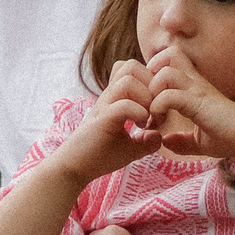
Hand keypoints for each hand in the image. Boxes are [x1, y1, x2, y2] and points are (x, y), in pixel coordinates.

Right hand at [51, 60, 157, 181]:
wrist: (73, 168)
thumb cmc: (98, 156)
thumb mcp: (129, 148)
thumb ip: (146, 141)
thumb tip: (160, 136)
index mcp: (115, 98)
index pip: (132, 68)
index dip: (149, 81)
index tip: (156, 107)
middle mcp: (108, 97)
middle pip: (131, 65)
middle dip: (150, 85)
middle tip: (154, 109)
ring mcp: (104, 106)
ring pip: (128, 80)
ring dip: (145, 98)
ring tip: (146, 118)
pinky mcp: (102, 120)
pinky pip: (123, 104)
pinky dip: (138, 113)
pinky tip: (140, 127)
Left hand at [138, 46, 234, 160]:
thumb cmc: (231, 138)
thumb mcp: (201, 142)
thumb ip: (182, 142)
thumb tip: (165, 142)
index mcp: (195, 87)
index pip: (170, 60)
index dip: (153, 74)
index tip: (148, 99)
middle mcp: (195, 83)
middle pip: (168, 55)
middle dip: (149, 74)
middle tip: (146, 100)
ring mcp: (198, 90)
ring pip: (165, 72)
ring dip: (152, 91)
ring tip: (152, 113)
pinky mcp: (199, 102)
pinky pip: (171, 94)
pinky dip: (158, 105)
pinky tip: (159, 120)